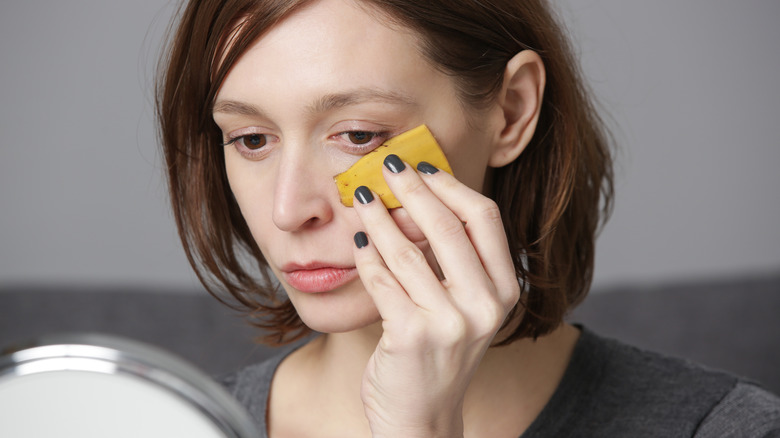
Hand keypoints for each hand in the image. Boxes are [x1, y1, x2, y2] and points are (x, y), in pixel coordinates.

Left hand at [352, 155, 520, 436]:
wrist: (422, 418)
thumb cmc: (439, 355)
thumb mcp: (462, 306)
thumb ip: (452, 260)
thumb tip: (418, 198)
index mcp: (504, 290)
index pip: (484, 218)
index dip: (451, 186)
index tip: (424, 167)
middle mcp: (484, 305)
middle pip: (447, 226)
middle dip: (412, 189)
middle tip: (387, 166)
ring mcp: (450, 322)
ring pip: (407, 250)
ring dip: (379, 218)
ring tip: (363, 198)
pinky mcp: (412, 335)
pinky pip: (381, 279)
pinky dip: (366, 256)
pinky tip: (358, 242)